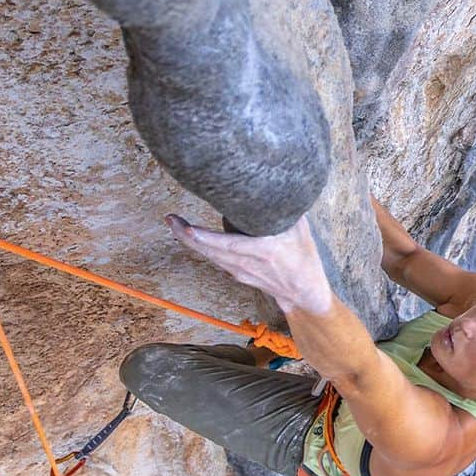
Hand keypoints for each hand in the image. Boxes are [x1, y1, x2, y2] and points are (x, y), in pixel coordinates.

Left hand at [165, 213, 332, 316]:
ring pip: (209, 255)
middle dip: (186, 235)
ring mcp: (240, 271)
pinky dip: (201, 246)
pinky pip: (215, 259)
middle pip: (210, 251)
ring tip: (174, 222)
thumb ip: (286, 208)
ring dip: (189, 240)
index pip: (228, 245)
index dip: (206, 237)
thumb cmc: (304, 258)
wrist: (303, 292)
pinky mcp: (236, 274)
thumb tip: (273, 183)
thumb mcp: (301, 230)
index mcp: (264, 251)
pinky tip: (189, 235)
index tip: (188, 227)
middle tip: (171, 218)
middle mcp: (247, 264)